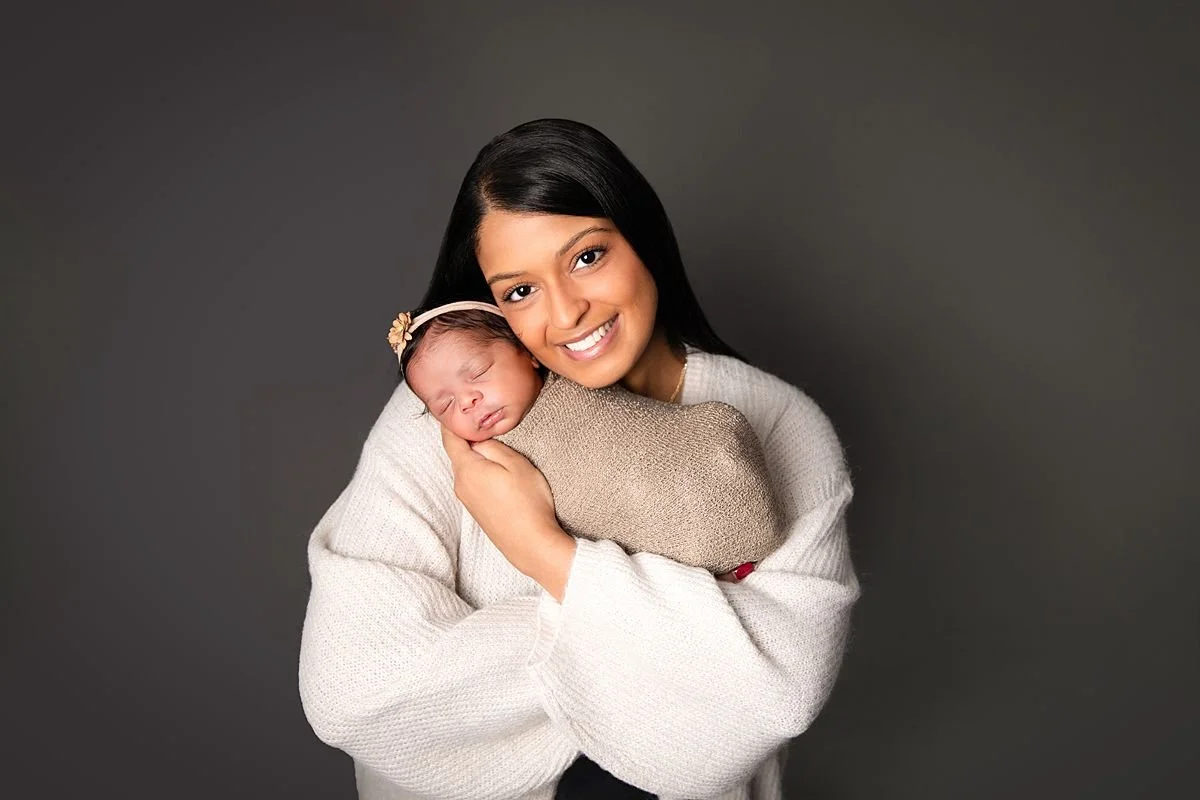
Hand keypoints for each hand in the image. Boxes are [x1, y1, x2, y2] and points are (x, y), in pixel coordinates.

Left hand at [441, 426, 576, 599]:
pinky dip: (482, 473)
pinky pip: (474, 484)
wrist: (533, 545)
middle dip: (469, 439)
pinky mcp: (477, 511)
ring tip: (498, 449)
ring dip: (478, 458)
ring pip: (468, 469)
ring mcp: (468, 501)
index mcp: (467, 470)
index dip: (451, 422)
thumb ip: (493, 447)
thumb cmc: (528, 503)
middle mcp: (461, 485)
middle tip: (485, 423)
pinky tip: (501, 476)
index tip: (455, 408)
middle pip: (459, 454)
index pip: (450, 439)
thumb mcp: (516, 464)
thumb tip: (477, 438)